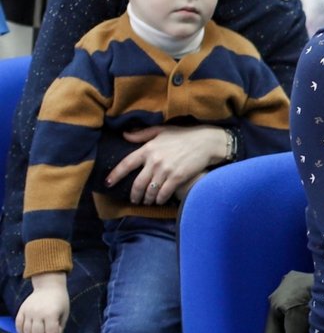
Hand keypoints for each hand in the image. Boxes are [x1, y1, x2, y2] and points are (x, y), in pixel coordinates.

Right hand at [17, 274, 68, 332]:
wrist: (49, 286)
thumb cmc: (60, 300)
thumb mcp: (64, 313)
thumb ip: (60, 328)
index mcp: (51, 314)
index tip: (56, 332)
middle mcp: (38, 313)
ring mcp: (28, 312)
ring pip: (27, 331)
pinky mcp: (22, 310)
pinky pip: (18, 324)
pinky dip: (21, 332)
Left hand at [106, 125, 229, 204]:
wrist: (206, 141)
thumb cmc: (183, 135)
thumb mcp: (161, 131)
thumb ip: (142, 134)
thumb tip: (125, 134)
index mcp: (148, 149)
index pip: (126, 164)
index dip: (115, 175)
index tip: (108, 183)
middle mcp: (154, 161)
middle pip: (138, 183)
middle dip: (134, 194)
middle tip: (134, 199)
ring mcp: (166, 170)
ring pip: (150, 190)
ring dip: (147, 198)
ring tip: (147, 201)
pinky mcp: (178, 177)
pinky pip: (164, 193)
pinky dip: (160, 199)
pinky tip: (160, 201)